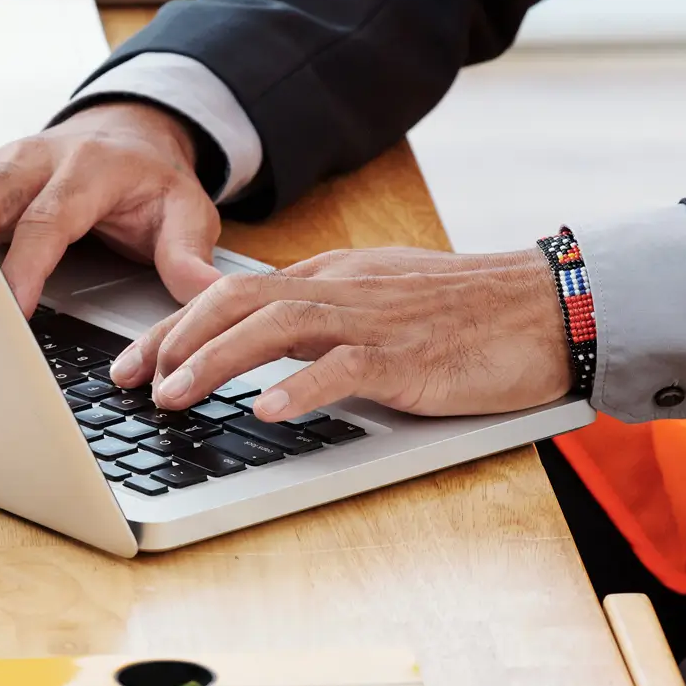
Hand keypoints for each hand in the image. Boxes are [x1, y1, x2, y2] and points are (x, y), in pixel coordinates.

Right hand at [0, 102, 222, 315]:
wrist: (129, 131)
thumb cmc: (152, 178)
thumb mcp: (188, 211)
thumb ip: (190, 253)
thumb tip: (205, 295)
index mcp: (88, 168)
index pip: (49, 220)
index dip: (27, 265)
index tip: (14, 308)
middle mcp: (36, 160)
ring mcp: (2, 164)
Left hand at [108, 247, 570, 421]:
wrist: (554, 304)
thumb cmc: (473, 311)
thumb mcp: (383, 300)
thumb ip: (327, 315)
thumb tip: (268, 344)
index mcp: (333, 275)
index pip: (235, 291)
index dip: (176, 325)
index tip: (134, 361)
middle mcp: (343, 288)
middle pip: (238, 300)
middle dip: (175, 338)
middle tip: (132, 381)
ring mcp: (375, 320)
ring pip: (275, 326)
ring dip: (216, 362)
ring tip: (174, 394)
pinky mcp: (410, 357)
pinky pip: (344, 367)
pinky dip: (300, 388)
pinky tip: (266, 411)